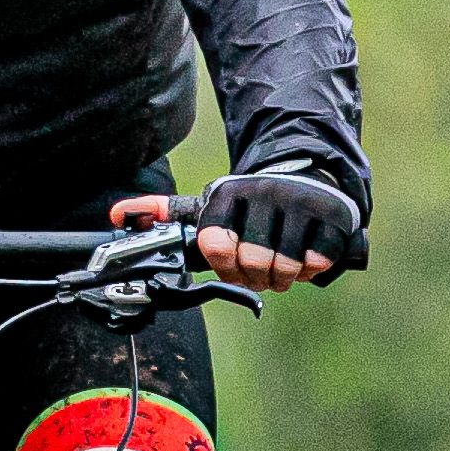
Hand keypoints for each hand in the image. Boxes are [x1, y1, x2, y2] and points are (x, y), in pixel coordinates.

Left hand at [116, 171, 356, 292]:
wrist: (306, 175)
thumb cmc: (250, 204)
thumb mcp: (207, 204)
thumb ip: (163, 213)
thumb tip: (117, 214)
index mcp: (227, 193)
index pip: (215, 247)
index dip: (224, 265)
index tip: (231, 259)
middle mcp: (263, 192)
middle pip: (252, 264)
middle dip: (256, 275)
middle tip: (261, 267)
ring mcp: (300, 202)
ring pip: (285, 268)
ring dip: (284, 275)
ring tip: (282, 262)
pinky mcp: (332, 215)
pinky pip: (317, 262)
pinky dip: (312, 268)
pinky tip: (306, 254)